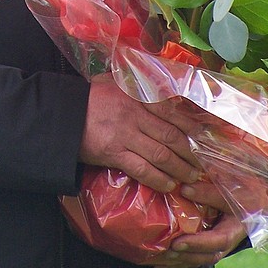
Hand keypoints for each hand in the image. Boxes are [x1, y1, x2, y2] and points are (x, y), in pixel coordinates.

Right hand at [78, 74, 202, 192]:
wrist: (62, 113)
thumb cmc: (89, 96)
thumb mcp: (114, 81)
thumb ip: (136, 84)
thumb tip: (159, 87)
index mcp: (137, 95)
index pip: (172, 112)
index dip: (191, 126)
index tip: (205, 137)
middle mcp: (135, 114)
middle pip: (171, 135)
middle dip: (190, 152)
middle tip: (203, 163)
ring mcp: (125, 134)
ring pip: (161, 154)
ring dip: (180, 168)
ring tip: (192, 178)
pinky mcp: (114, 153)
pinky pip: (142, 169)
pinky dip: (158, 179)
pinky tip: (169, 185)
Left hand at [151, 179, 246, 267]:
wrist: (254, 201)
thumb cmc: (242, 192)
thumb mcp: (230, 190)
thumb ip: (209, 192)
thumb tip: (184, 189)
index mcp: (234, 229)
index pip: (218, 241)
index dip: (198, 244)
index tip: (178, 243)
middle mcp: (226, 242)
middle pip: (206, 256)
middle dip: (184, 256)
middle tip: (164, 252)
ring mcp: (217, 245)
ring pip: (198, 259)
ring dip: (178, 261)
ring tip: (158, 258)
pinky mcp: (209, 244)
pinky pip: (194, 256)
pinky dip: (178, 260)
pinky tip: (160, 262)